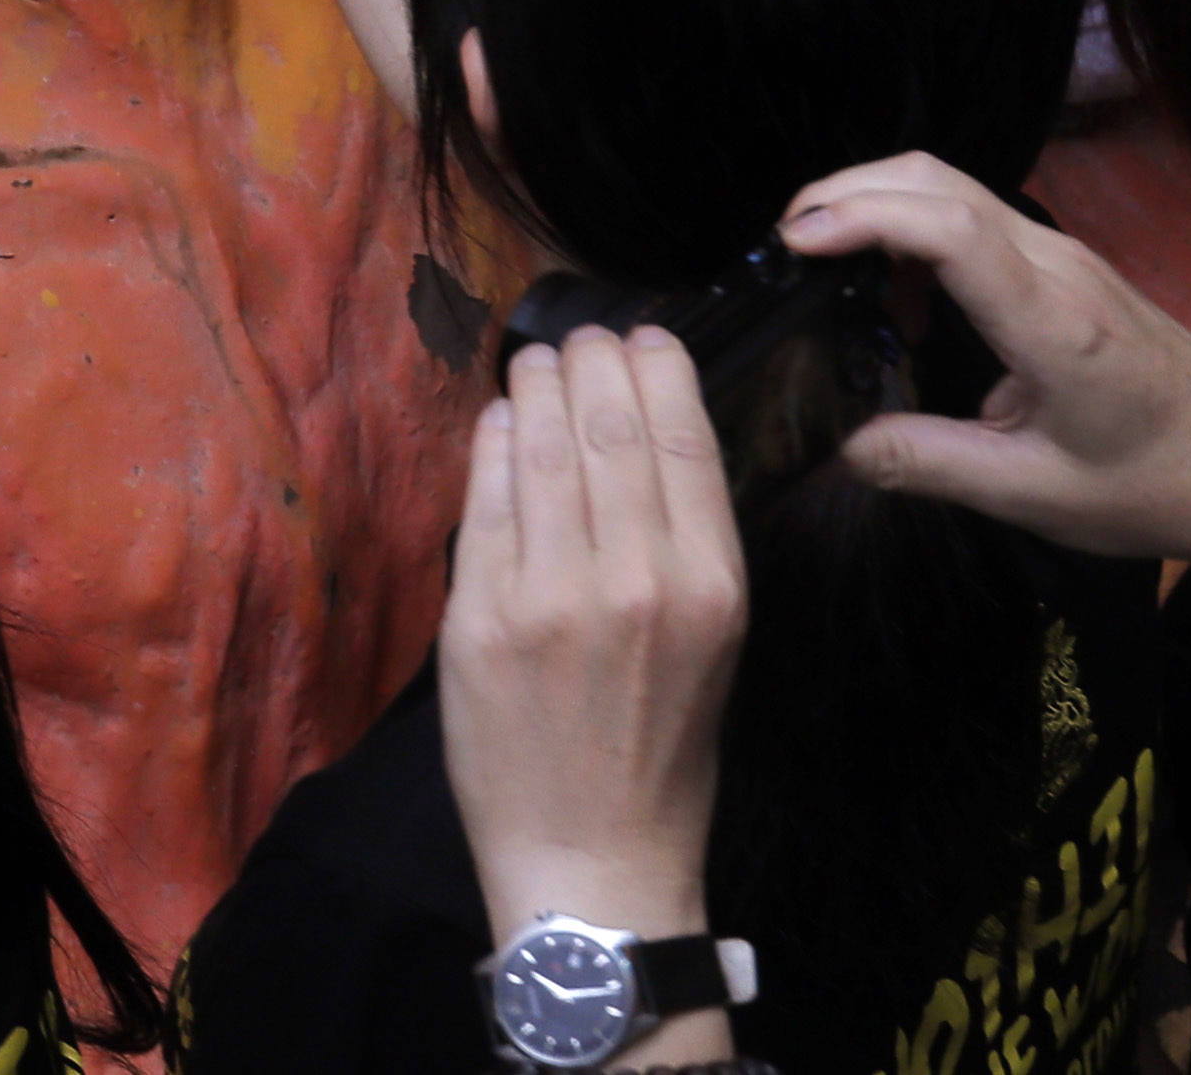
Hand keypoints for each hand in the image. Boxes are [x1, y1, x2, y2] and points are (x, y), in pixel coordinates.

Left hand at [442, 324, 742, 949]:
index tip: (645, 335)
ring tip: (538, 360)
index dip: (659, 370)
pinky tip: (501, 418)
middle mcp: (636, 578)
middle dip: (593, 361)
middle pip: (610, 426)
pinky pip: (485, 500)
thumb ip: (681, 549)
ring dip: (537, 388)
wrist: (593, 856)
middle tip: (582, 335)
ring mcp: (550, 593)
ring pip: (543, 448)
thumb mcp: (711, 646)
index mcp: (711, 587)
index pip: (684, 440)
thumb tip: (646, 446)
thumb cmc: (660, 755)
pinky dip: (494, 445)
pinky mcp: (479, 613)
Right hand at [784, 152, 1190, 559]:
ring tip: (828, 270)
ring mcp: (1063, 255)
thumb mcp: (1034, 493)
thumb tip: (835, 445)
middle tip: (785, 248)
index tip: (793, 245)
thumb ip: (926, 464)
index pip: (949, 229)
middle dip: (844, 193)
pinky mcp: (1062, 262)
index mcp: (1053, 324)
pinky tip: (899, 296)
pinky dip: (909, 228)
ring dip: (874, 206)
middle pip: (933, 179)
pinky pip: (970, 213)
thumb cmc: (1150, 482)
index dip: (861, 218)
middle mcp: (1057, 267)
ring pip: (948, 184)